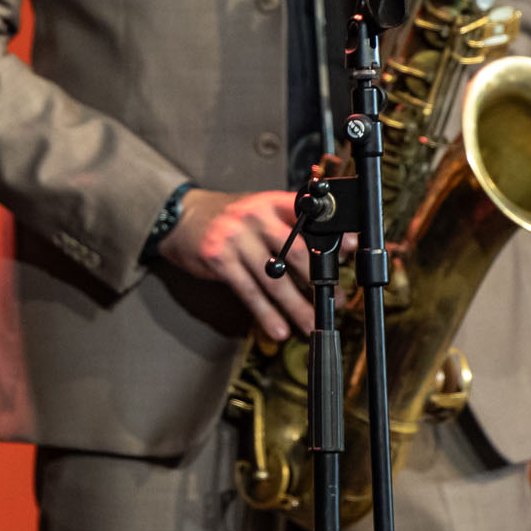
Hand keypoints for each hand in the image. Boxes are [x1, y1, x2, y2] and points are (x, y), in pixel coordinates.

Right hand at [156, 187, 354, 344]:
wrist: (179, 216)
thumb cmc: (226, 217)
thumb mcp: (257, 210)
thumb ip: (287, 225)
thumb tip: (325, 253)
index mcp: (270, 202)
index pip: (307, 215)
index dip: (331, 232)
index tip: (350, 250)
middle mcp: (254, 217)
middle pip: (295, 252)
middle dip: (319, 281)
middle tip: (335, 302)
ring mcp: (235, 238)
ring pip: (274, 278)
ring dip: (296, 306)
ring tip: (311, 324)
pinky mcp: (218, 259)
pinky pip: (248, 291)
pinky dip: (265, 314)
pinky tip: (278, 329)